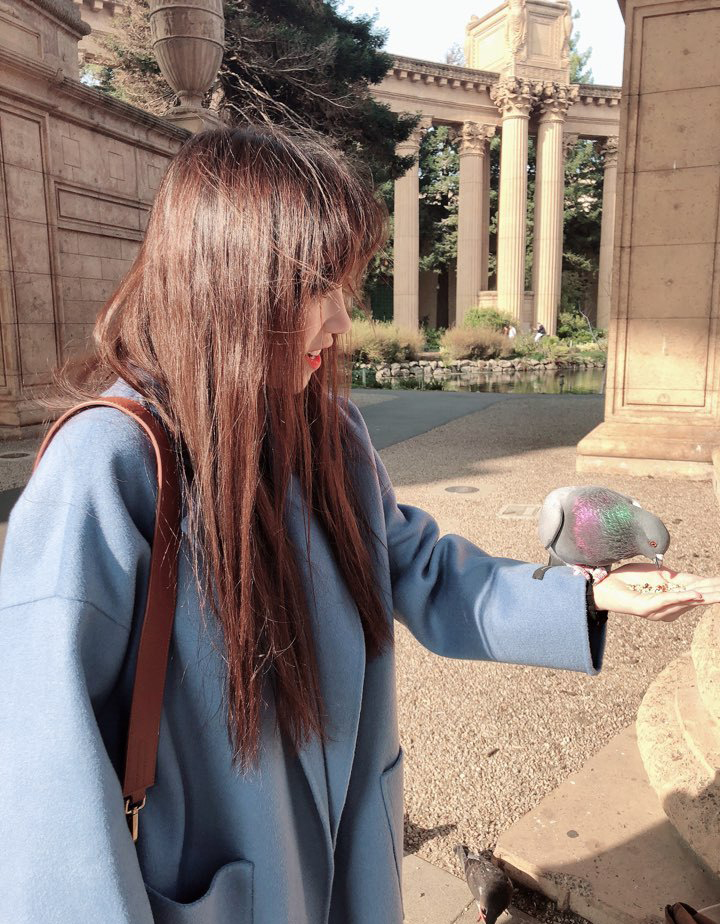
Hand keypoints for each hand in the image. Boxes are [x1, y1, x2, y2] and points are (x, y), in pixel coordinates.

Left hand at [592, 562, 719, 621]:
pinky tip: (696, 594)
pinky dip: (682, 596)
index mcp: (674, 598)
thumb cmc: (630, 579)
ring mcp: (660, 609)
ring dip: (707, 594)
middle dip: (716, 593)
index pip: (700, 591)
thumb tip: (699, 583)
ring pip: (688, 601)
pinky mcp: (648, 608)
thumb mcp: (659, 574)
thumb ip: (678, 579)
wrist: (606, 585)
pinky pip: (668, 600)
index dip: (715, 588)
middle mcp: (670, 608)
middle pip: (700, 599)